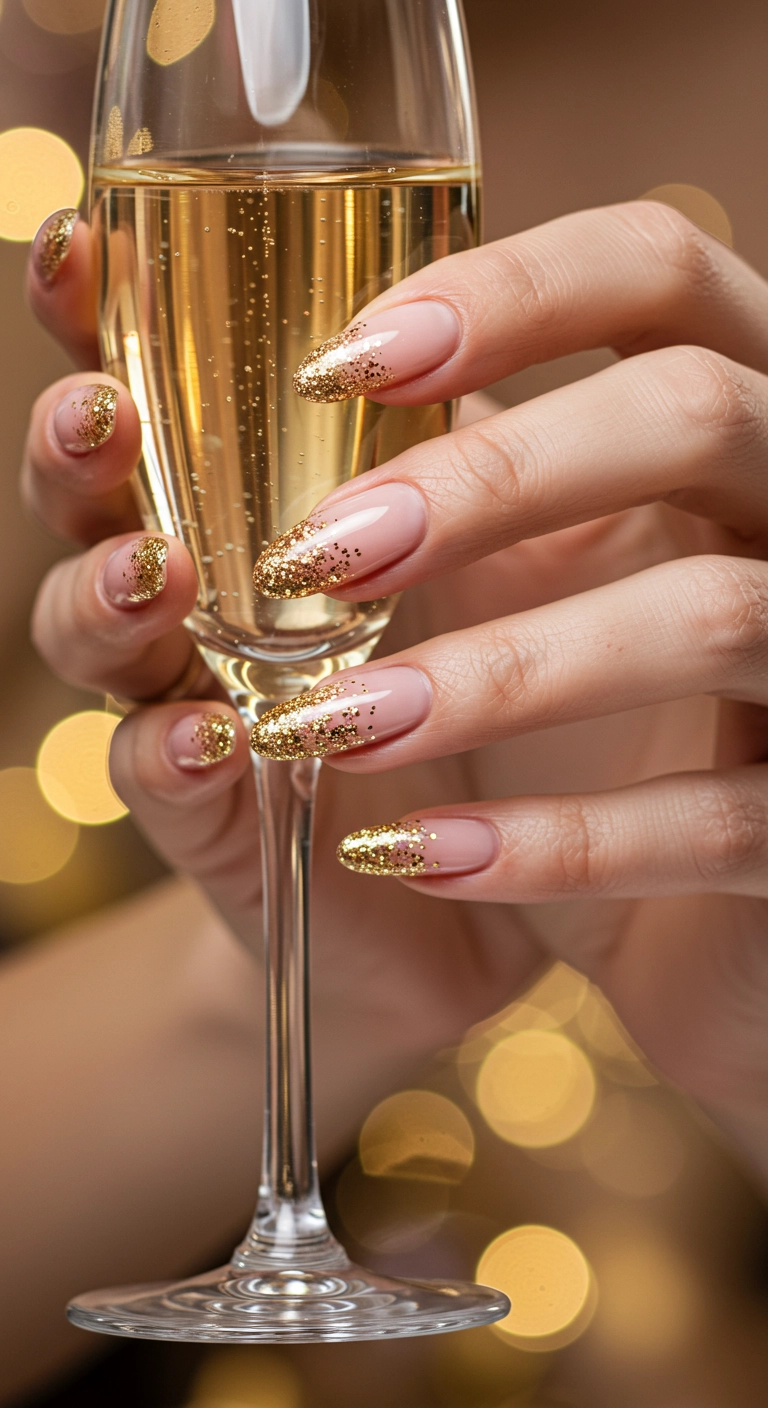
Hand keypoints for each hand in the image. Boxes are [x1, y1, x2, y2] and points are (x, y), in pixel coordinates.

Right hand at [24, 213, 539, 1113]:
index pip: (149, 390)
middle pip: (88, 504)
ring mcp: (187, 699)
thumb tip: (464, 304)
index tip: (80, 248)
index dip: (98, 319)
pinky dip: (172, 753)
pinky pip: (159, 778)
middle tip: (101, 415)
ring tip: (154, 573)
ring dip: (106, 597)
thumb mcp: (487, 534)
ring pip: (91, 638)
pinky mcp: (213, 818)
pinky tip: (213, 733)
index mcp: (245, 498)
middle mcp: (195, 588)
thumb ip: (447, 438)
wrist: (503, 852)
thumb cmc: (488, 668)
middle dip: (75, 452)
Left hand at [248, 201, 767, 1178]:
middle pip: (694, 412)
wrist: (676, 908)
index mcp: (729, 411)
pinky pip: (718, 822)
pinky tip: (418, 855)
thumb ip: (468, 472)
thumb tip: (296, 403)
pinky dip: (557, 844)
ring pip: (712, 616)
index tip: (340, 365)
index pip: (657, 268)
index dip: (509, 289)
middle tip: (324, 554)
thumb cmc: (594, 713)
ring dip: (501, 673)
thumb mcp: (541, 567)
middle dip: (494, 476)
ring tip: (333, 723)